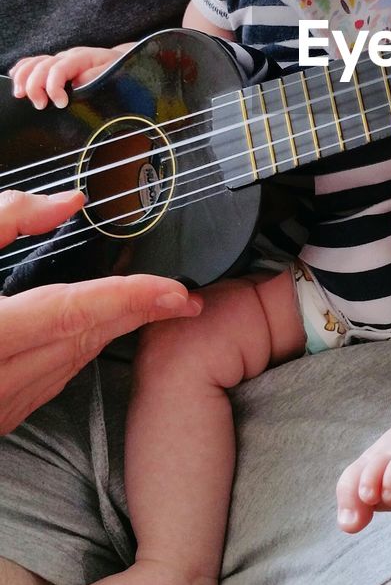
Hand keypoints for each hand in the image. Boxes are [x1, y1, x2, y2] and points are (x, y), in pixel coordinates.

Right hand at [0, 188, 201, 433]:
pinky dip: (73, 353)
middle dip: (134, 315)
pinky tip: (88, 334)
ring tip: (147, 307)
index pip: (76, 312)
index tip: (178, 292)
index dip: (133, 299)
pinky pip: (45, 382)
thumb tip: (66, 203)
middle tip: (180, 297)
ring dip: (108, 334)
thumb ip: (5, 219)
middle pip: (84, 340)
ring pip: (69, 365)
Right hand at [9, 45, 130, 108]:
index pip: (59, 68)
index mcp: (81, 58)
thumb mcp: (115, 74)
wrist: (121, 60)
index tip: (59, 103)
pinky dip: (22, 70)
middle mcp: (67, 56)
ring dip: (23, 78)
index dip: (54, 87)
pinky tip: (15, 79)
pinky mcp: (54, 65)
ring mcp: (59, 59)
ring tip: (20, 95)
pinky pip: (33, 62)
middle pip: (42, 66)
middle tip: (40, 105)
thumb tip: (79, 82)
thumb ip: (97, 77)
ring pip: (34, 62)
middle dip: (36, 86)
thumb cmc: (117, 70)